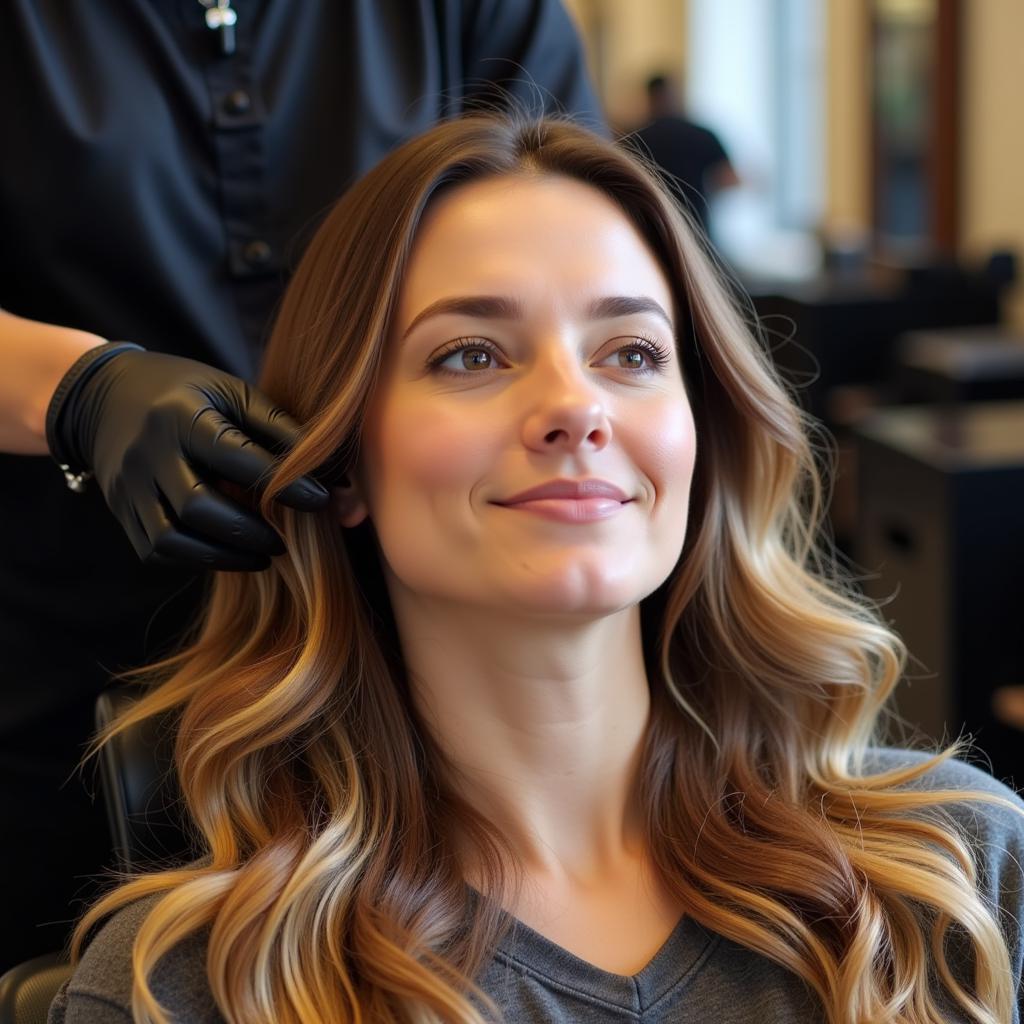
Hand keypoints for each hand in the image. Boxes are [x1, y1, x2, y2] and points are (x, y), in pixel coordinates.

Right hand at [54, 347, 327, 569]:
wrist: (105, 396)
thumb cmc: (187, 392)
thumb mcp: (232, 392)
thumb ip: (278, 428)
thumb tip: (330, 471)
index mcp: (181, 414)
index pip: (235, 456)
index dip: (282, 483)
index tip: (320, 500)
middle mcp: (148, 451)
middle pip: (198, 505)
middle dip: (250, 530)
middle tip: (285, 542)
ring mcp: (126, 484)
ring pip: (172, 538)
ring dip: (224, 555)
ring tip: (262, 555)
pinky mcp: (119, 510)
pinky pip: (155, 549)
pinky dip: (196, 558)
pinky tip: (227, 552)